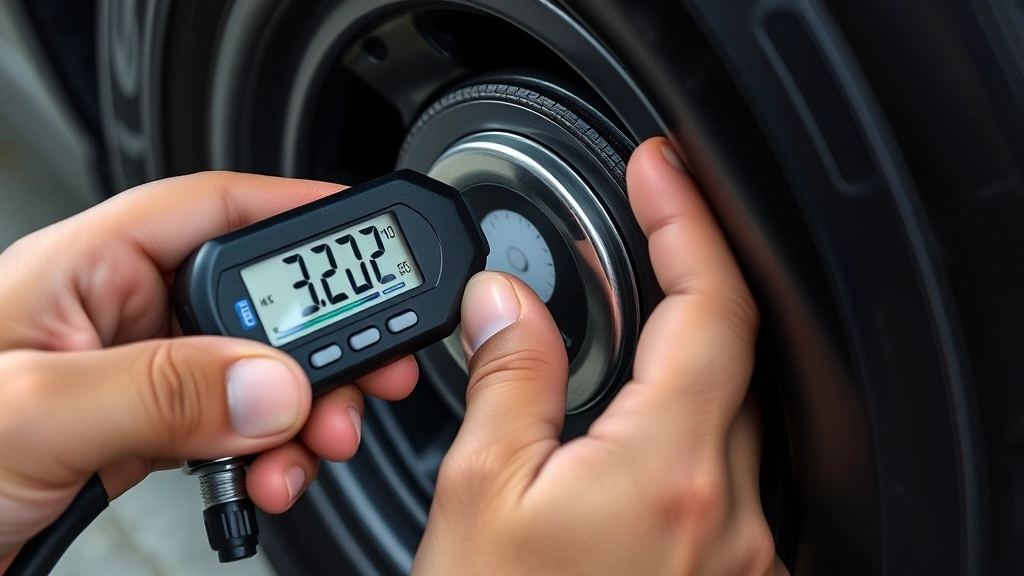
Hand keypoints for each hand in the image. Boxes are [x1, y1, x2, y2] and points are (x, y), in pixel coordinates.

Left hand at [0, 172, 417, 568]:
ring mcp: (134, 379)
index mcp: (83, 271)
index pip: (208, 210)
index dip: (292, 211)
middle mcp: (116, 318)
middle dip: (320, 339)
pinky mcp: (142, 434)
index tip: (361, 238)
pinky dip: (269, 452)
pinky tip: (273, 476)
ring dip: (303, 407)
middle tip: (371, 370)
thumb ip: (157, 390)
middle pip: (252, 298)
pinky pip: (233, 427)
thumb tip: (271, 380)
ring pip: (253, 371)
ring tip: (320, 444)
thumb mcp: (35, 415)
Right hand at [412, 137, 786, 574]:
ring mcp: (738, 550)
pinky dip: (687, 421)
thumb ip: (506, 385)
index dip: (688, 221)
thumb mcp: (479, 500)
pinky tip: (636, 422)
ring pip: (733, 413)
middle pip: (731, 354)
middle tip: (632, 232)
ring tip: (622, 318)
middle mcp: (728, 511)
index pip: (711, 307)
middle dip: (686, 277)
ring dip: (684, 353)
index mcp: (668, 471)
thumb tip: (505, 305)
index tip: (660, 171)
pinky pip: (728, 471)